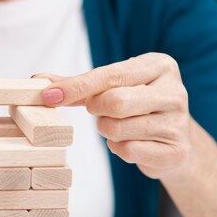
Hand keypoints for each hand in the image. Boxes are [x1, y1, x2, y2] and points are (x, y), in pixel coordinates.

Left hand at [35, 53, 192, 180]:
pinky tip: (131, 142)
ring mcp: (179, 122)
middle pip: (115, 102)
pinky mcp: (177, 151)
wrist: (175, 138)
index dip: (76, 86)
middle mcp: (175, 90)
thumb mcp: (113, 86)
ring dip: (107, 130)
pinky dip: (119, 148)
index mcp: (159, 65)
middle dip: (97, 110)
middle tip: (100, 111)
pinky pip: (128, 151)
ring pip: (118, 129)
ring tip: (118, 125)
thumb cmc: (137, 105)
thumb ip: (77, 84)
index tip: (49, 96)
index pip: (110, 75)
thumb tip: (37, 81)